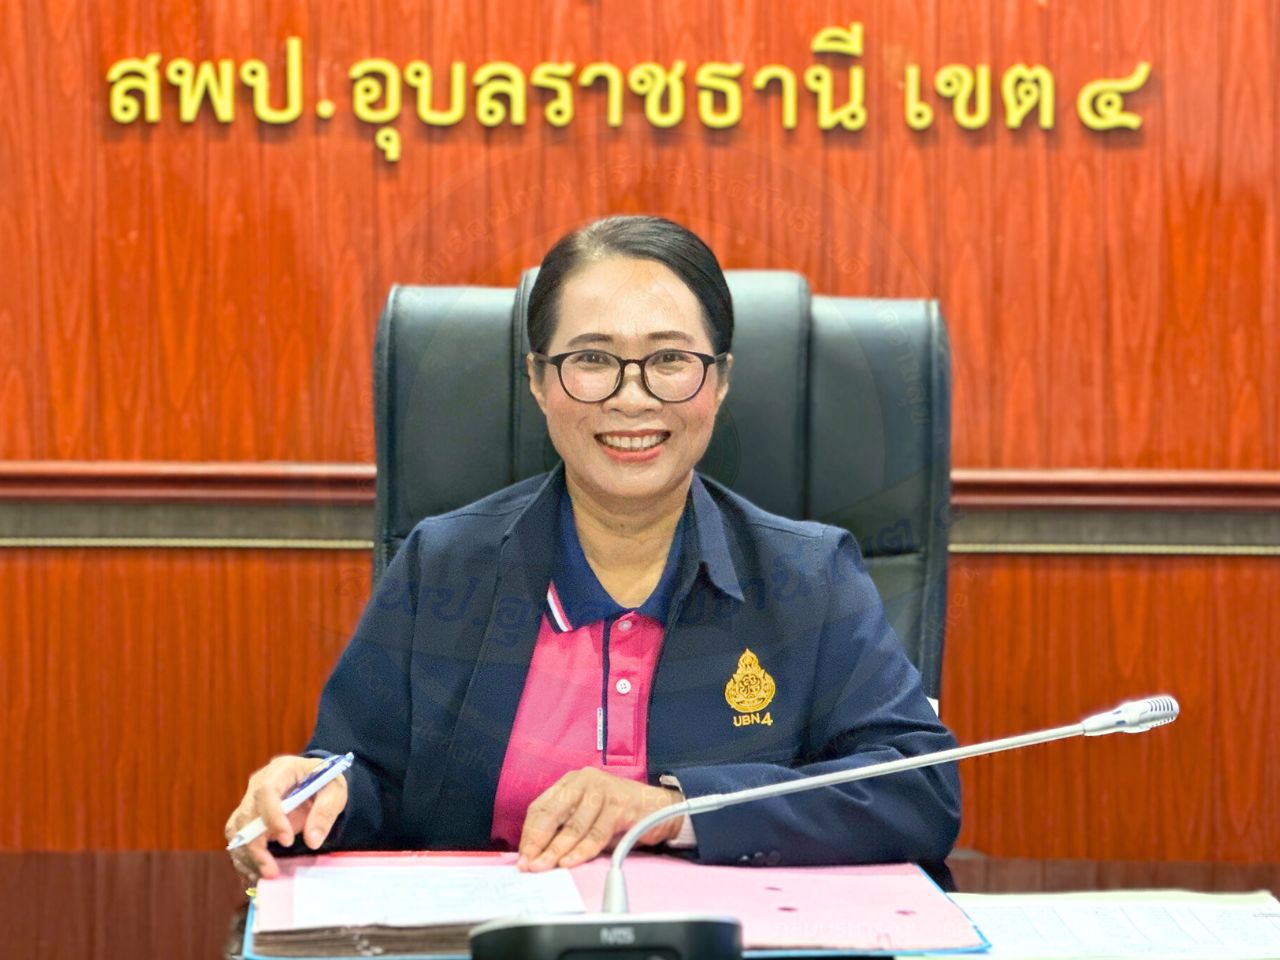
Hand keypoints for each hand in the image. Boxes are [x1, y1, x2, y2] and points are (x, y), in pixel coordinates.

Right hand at [224, 755, 348, 882]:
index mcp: (281, 770)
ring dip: (247, 857)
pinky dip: (244, 860)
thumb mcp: (335, 792)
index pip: (266, 791)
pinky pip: (237, 841)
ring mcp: (249, 802)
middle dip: (256, 846)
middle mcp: (258, 784)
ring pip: (236, 831)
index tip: (287, 841)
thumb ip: (325, 812)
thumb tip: (312, 841)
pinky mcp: (246, 820)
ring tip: (264, 876)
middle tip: (271, 871)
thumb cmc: (325, 784)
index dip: (272, 817)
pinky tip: (256, 876)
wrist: (317, 784)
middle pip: (246, 815)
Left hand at [516, 768, 683, 871]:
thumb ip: (566, 827)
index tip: (523, 856)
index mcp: (571, 781)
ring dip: (557, 850)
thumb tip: (538, 854)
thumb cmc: (620, 814)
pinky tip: (570, 861)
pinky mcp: (621, 805)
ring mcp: (604, 790)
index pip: (541, 807)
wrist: (661, 808)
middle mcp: (585, 781)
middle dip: (538, 842)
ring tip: (545, 867)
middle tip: (529, 864)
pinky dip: (581, 850)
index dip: (529, 834)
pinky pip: (596, 833)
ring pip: (573, 825)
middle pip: (553, 813)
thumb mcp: (588, 815)